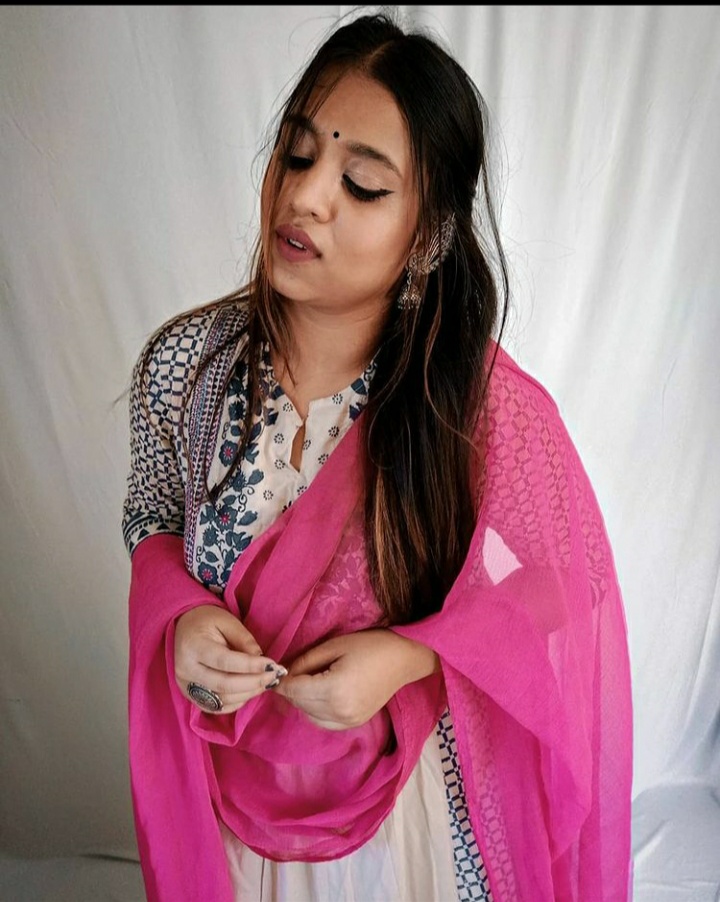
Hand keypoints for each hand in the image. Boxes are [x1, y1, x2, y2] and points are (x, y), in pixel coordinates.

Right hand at [174, 605, 285, 714]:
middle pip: (223, 684)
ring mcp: (186, 686)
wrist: (184, 627)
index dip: (250, 666)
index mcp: (193, 646)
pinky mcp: (190, 696)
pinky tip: (250, 691)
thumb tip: (261, 661)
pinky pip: (216, 707)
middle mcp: (185, 669)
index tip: (272, 665)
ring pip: (221, 699)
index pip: (224, 661)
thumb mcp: (227, 621)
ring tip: (266, 683)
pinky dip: (236, 702)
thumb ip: (245, 640)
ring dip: (248, 694)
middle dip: (253, 683)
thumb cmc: (207, 621)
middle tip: (274, 677)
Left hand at [275, 629, 438, 730]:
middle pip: (300, 704)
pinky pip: (323, 722)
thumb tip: (285, 673)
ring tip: (304, 681)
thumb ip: (306, 662)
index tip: (274, 672)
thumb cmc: (370, 645)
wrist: (403, 659)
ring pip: (309, 716)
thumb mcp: (334, 646)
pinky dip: (314, 710)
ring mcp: (348, 722)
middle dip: (291, 690)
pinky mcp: (354, 724)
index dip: (281, 682)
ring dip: (302, 700)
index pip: (295, 691)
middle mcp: (339, 712)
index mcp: (334, 690)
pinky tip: (318, 694)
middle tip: (289, 673)